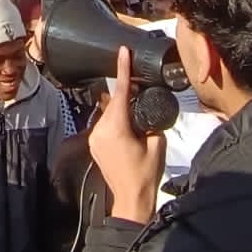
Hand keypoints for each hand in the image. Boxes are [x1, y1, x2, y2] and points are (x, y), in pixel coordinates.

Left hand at [89, 46, 166, 224]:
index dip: (122, 69)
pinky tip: (129, 128)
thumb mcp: (157, 143)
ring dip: (121, 110)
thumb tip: (147, 110)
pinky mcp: (94, 145)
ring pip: (108, 113)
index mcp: (115, 127)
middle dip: (126, 94)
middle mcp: (99, 130)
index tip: (123, 51)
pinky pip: (105, 125)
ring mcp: (94, 138)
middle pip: (113, 102)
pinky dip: (116, 121)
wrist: (132, 200)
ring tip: (137, 117)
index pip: (119, 91)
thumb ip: (151, 121)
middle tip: (141, 89)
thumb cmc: (146, 175)